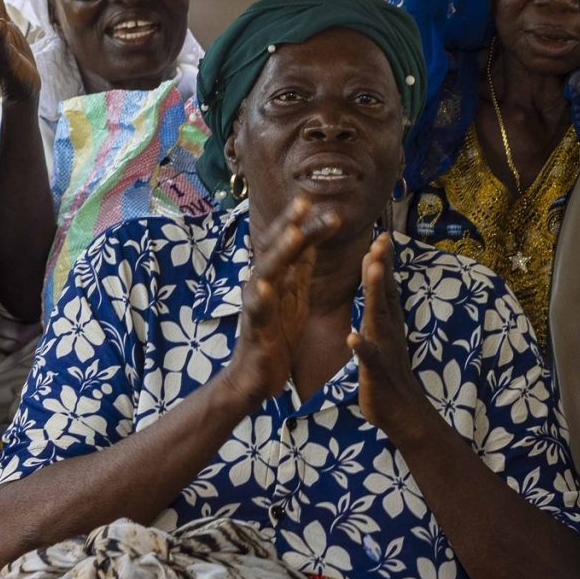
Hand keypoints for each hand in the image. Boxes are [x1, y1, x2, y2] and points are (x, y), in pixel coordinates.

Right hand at [224, 198, 323, 407]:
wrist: (257, 376)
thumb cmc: (276, 334)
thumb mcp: (295, 296)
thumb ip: (301, 268)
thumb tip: (311, 237)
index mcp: (277, 277)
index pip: (291, 244)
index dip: (306, 224)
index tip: (324, 206)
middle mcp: (262, 285)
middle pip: (274, 248)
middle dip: (289, 224)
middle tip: (306, 202)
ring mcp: (256, 305)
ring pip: (265, 273)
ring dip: (279, 252)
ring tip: (293, 233)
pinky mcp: (255, 329)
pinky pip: (256, 312)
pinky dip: (260, 298)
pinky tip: (264, 287)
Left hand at [350, 232, 439, 449]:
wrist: (403, 413)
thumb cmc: (387, 371)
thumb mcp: (383, 334)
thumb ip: (379, 306)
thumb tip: (376, 276)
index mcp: (388, 321)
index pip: (384, 286)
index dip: (383, 260)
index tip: (380, 234)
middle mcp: (389, 330)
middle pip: (384, 293)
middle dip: (381, 266)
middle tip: (380, 239)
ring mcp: (385, 350)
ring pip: (379, 317)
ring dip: (375, 294)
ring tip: (371, 270)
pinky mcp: (376, 372)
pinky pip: (369, 358)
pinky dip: (363, 347)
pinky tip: (354, 338)